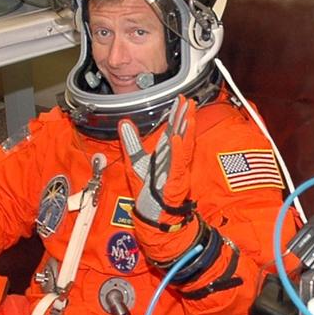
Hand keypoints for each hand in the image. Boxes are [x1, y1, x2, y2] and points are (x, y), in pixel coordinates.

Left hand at [126, 96, 196, 222]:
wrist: (152, 214)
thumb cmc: (148, 191)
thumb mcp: (134, 161)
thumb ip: (131, 142)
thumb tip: (124, 123)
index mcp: (165, 153)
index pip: (172, 130)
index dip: (175, 115)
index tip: (179, 101)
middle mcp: (173, 159)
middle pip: (181, 134)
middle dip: (185, 117)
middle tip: (188, 100)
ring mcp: (176, 168)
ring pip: (184, 146)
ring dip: (186, 129)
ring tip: (188, 114)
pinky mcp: (176, 179)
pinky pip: (177, 163)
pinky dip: (177, 151)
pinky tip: (176, 138)